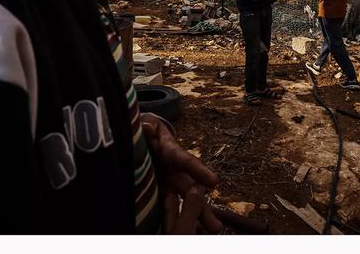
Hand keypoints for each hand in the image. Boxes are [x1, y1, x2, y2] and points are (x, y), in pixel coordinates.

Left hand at [141, 114, 222, 233]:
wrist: (144, 133)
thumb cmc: (148, 129)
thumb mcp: (147, 125)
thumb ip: (148, 128)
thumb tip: (147, 127)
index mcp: (171, 153)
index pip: (186, 161)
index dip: (198, 171)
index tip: (213, 182)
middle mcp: (174, 170)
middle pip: (191, 191)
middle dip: (202, 209)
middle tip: (216, 227)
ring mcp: (168, 182)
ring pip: (185, 203)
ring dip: (196, 219)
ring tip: (209, 233)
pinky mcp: (160, 190)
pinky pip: (168, 208)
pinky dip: (176, 221)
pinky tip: (180, 233)